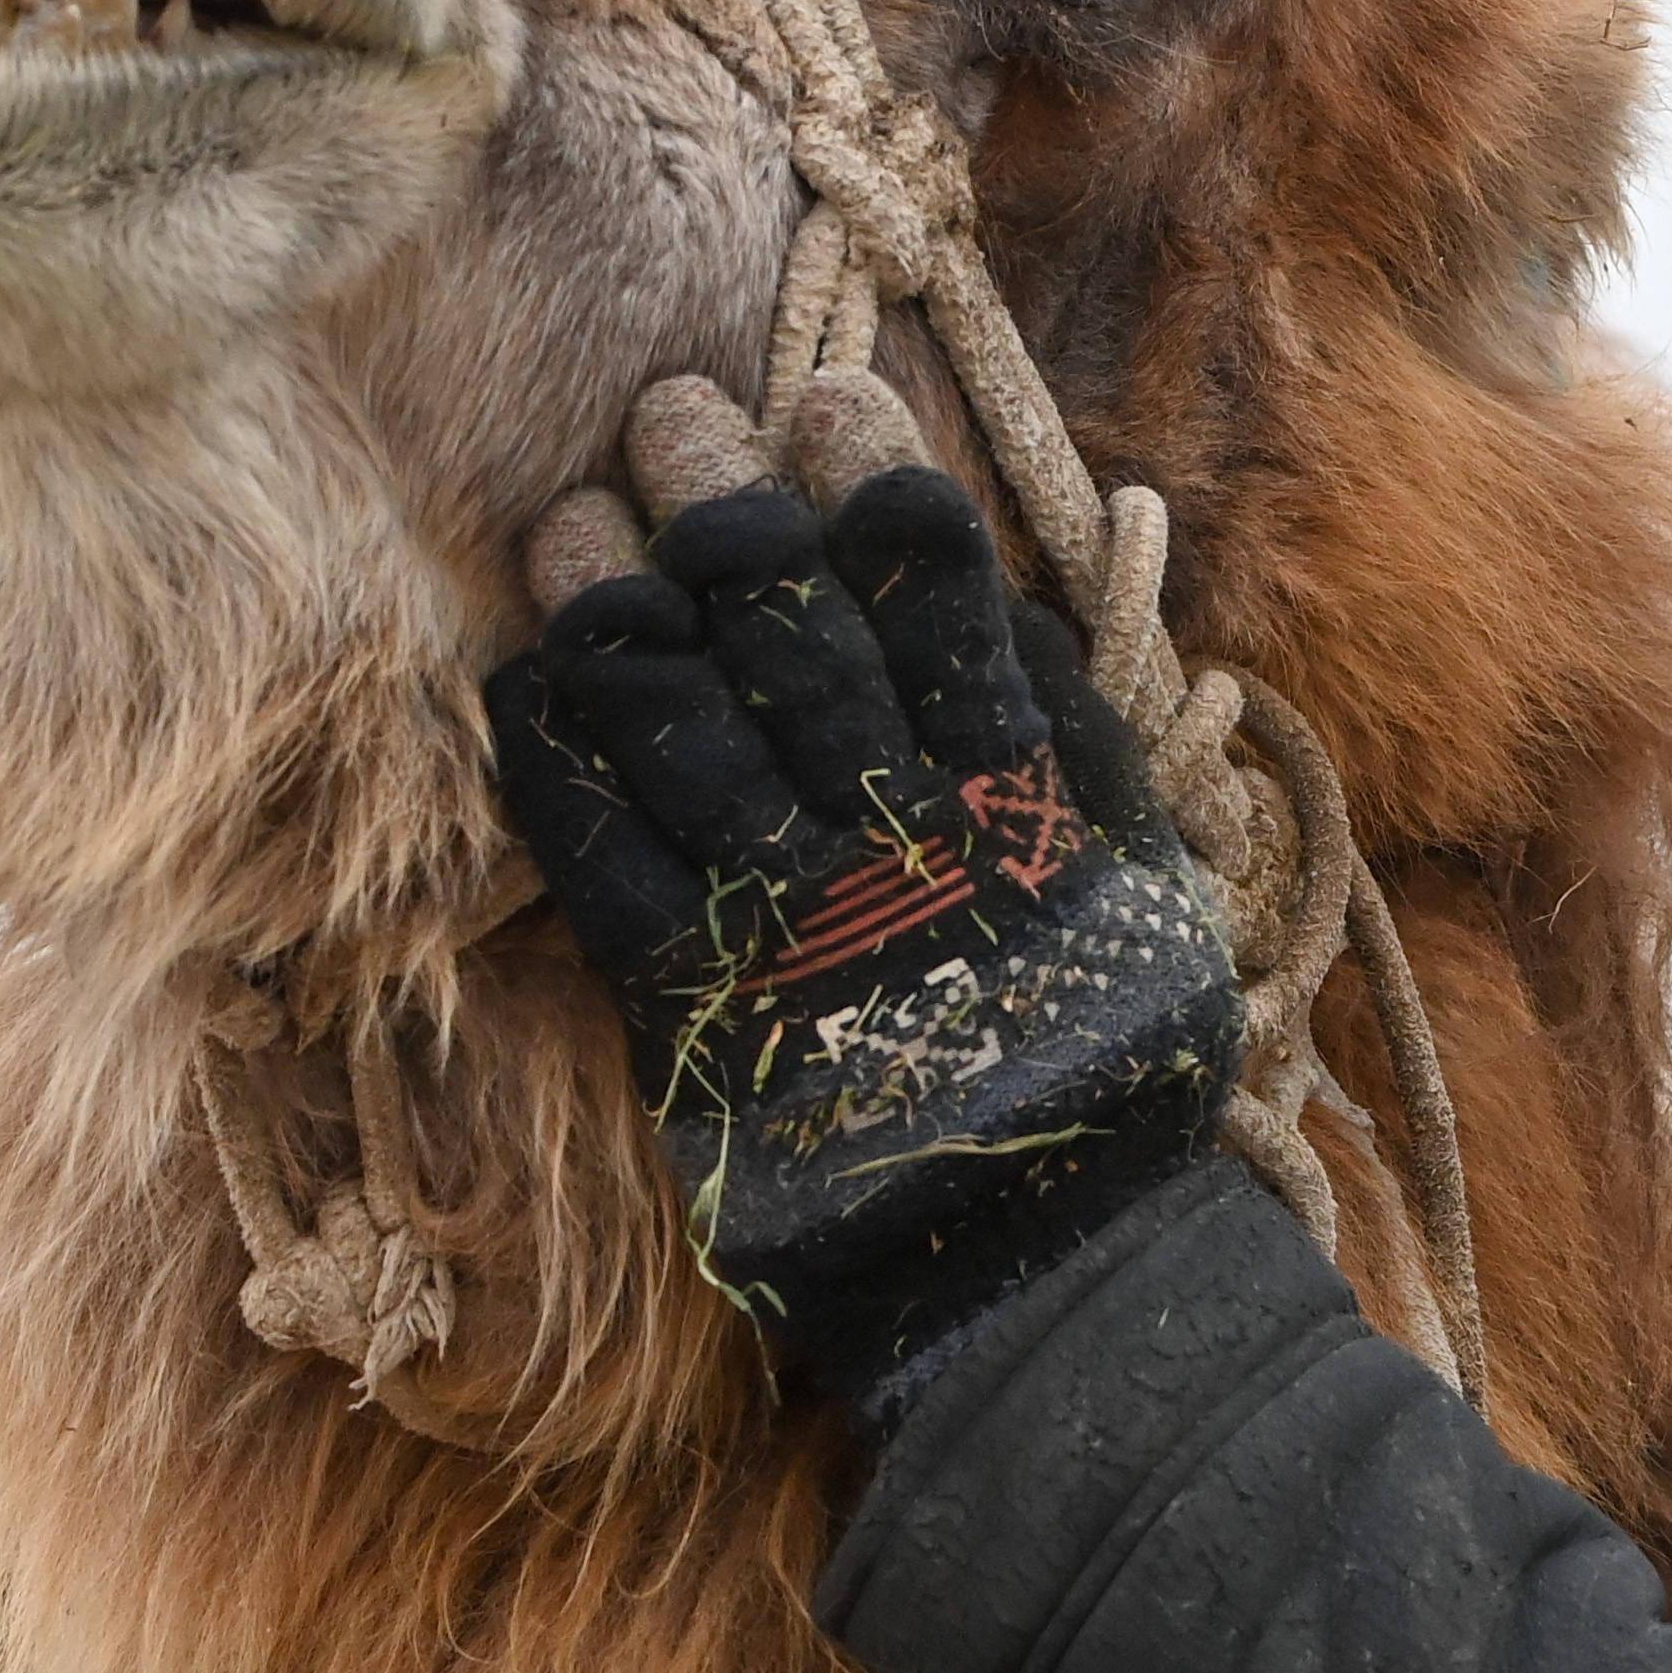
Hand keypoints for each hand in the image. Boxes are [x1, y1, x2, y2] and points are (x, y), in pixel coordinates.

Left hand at [487, 461, 1239, 1401]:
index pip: (938, 593)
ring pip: (676, 720)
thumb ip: (1086, 743)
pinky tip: (527, 680)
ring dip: (613, 599)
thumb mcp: (1144, 890)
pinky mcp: (696, 1011)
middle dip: (720, 499)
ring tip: (571, 511)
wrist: (1040, 1279)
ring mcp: (787, 924)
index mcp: (1021, 798)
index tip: (828, 393)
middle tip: (667, 406)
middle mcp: (897, 840)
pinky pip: (598, 859)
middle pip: (787, 626)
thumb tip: (1019, 600)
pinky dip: (556, 759)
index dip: (873, 479)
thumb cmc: (1107, 1072)